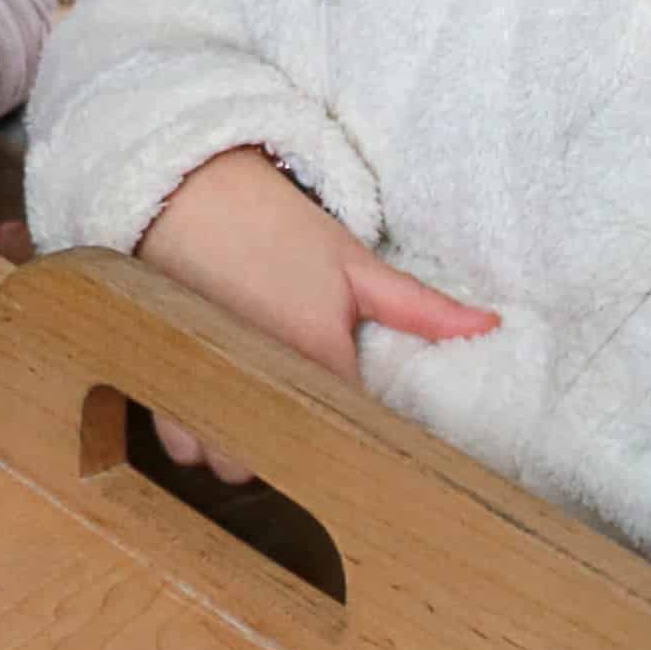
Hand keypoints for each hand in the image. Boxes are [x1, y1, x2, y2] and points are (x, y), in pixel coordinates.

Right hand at [131, 149, 495, 485]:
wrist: (185, 185)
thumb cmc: (274, 223)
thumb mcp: (351, 260)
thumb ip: (418, 307)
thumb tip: (491, 326)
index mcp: (316, 353)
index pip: (351, 436)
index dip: (358, 442)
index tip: (361, 435)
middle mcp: (256, 380)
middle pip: (280, 464)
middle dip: (292, 451)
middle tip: (300, 414)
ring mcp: (201, 384)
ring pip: (224, 463)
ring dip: (238, 449)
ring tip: (252, 410)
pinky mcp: (159, 379)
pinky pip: (179, 444)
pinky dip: (193, 435)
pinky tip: (210, 403)